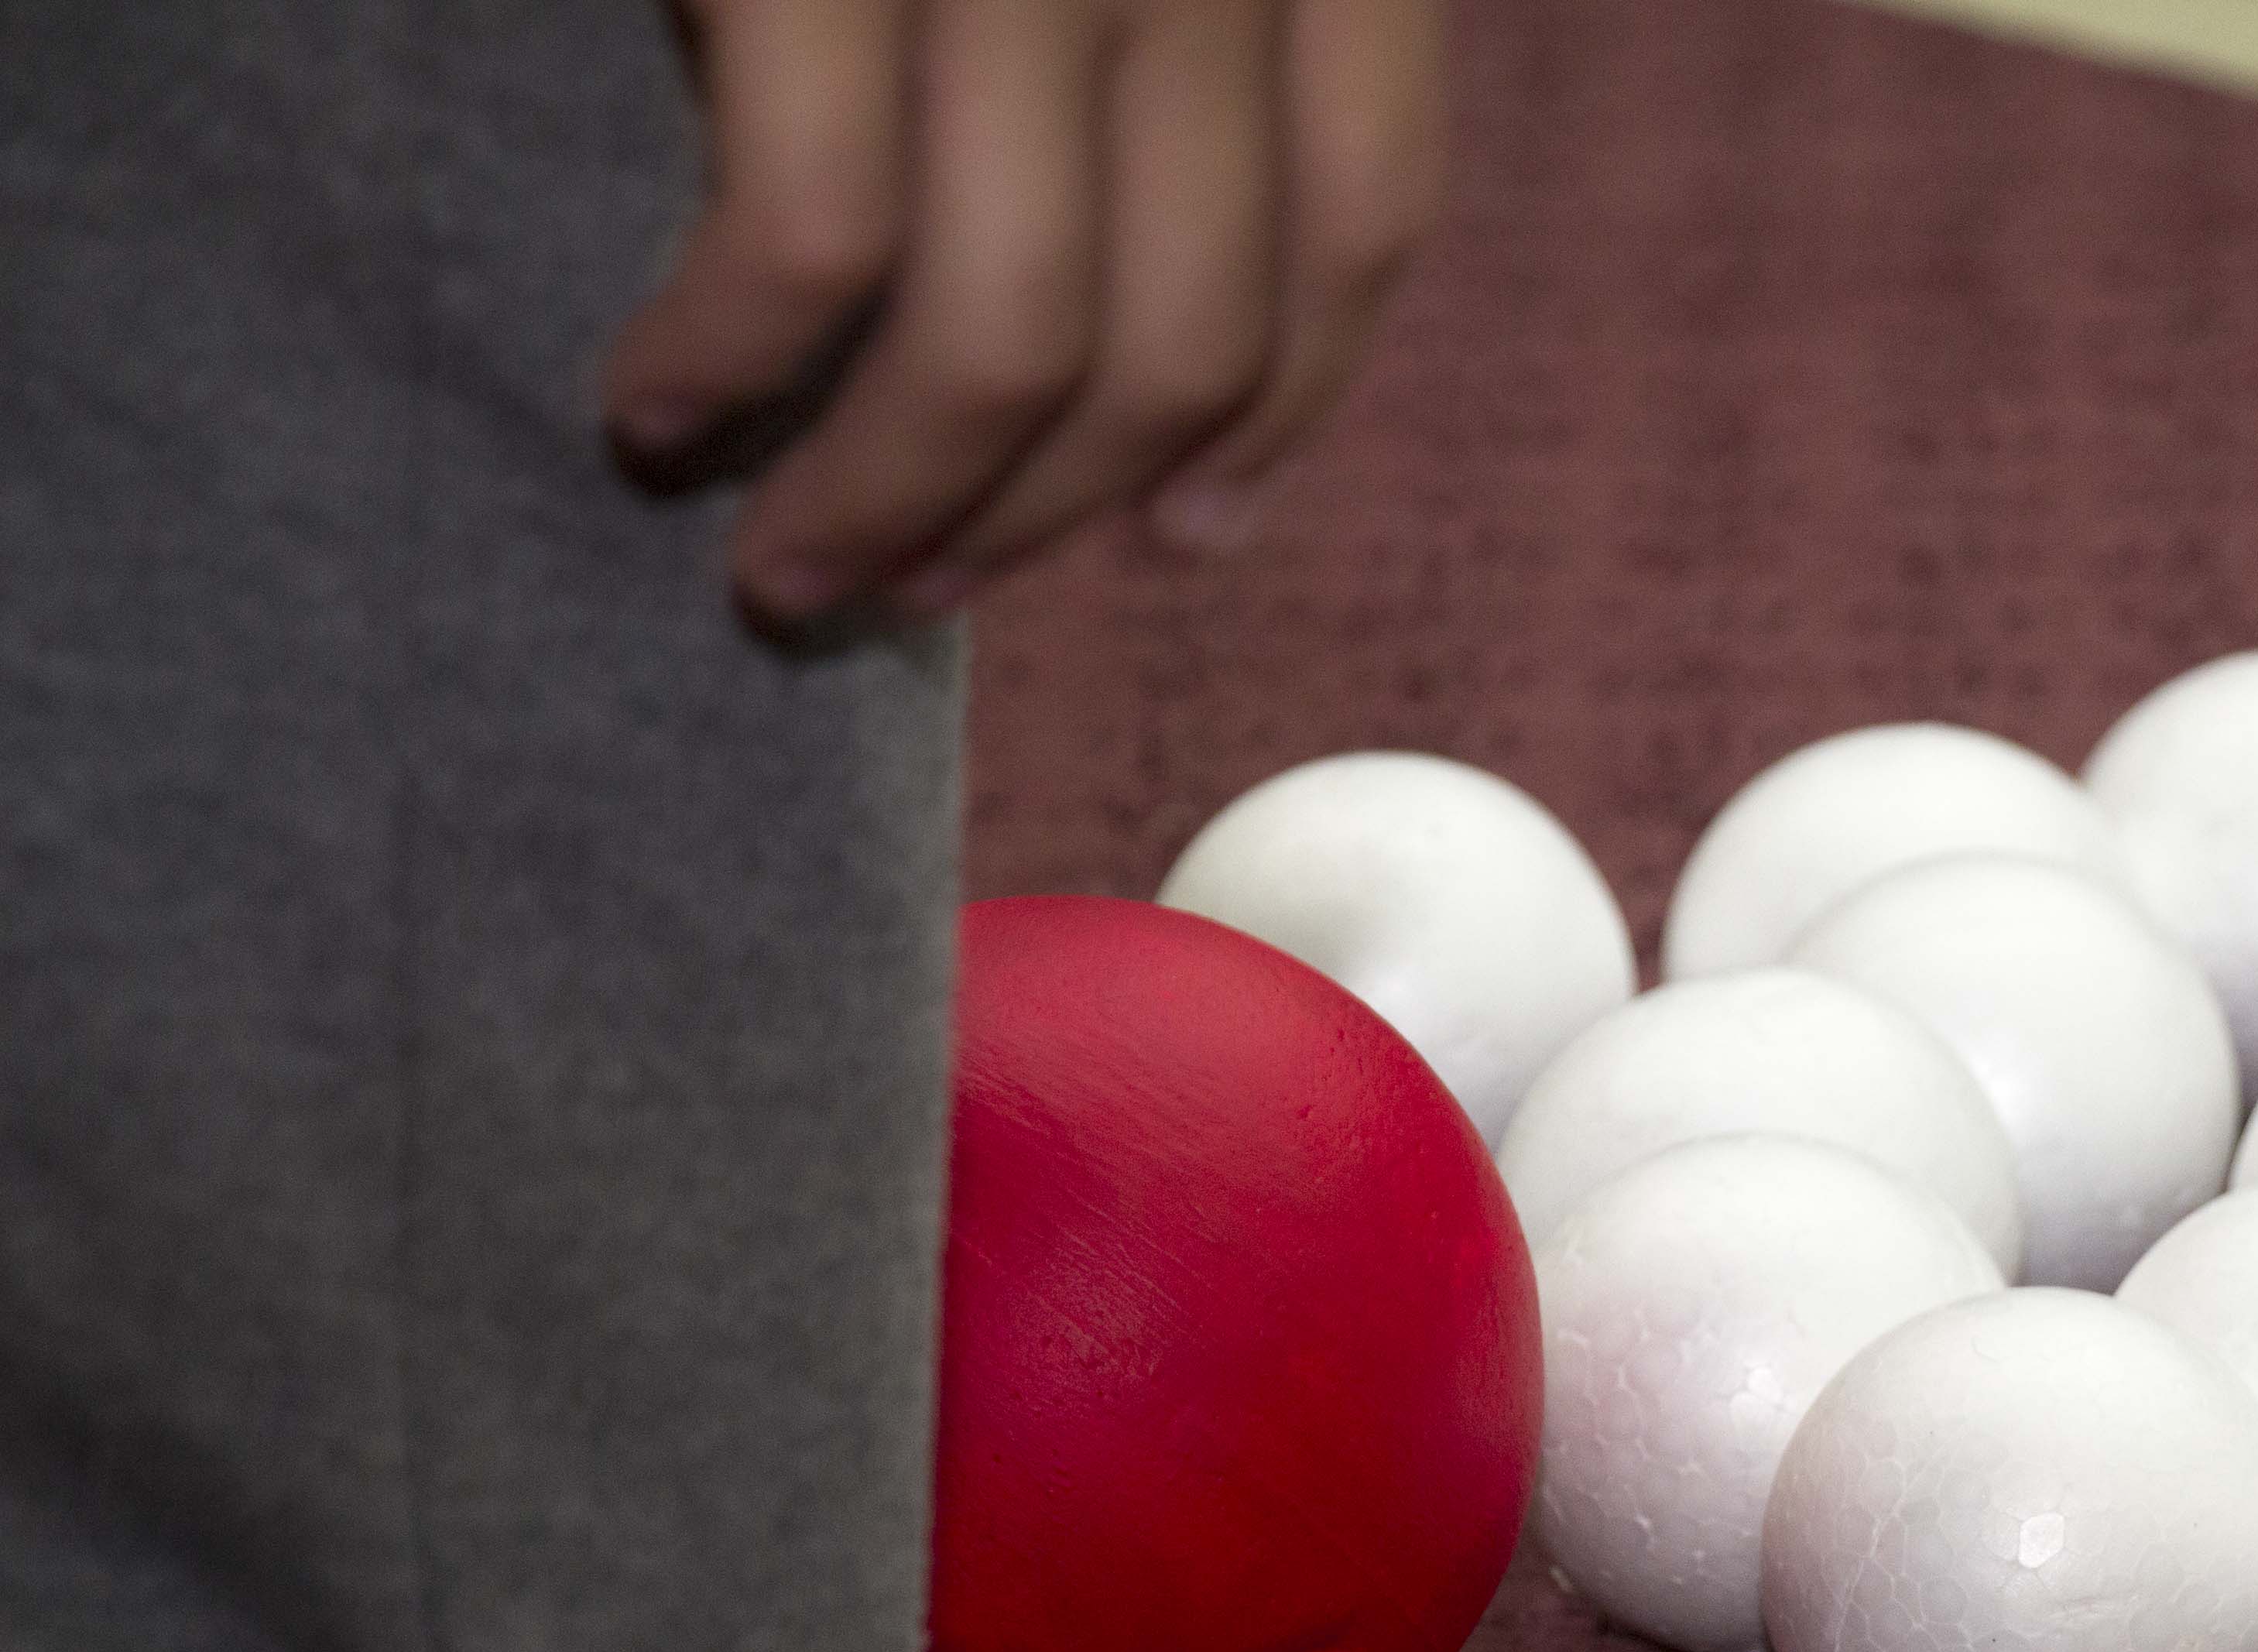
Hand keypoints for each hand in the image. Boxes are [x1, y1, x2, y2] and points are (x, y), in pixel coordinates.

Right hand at [601, 0, 1444, 633]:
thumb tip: (1121, 263)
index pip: (1364, 224)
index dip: (1279, 415)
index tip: (1188, 530)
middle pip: (1182, 339)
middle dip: (1041, 517)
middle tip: (907, 587)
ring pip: (1008, 346)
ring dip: (887, 505)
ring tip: (786, 567)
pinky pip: (812, 247)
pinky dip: (725, 365)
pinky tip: (660, 410)